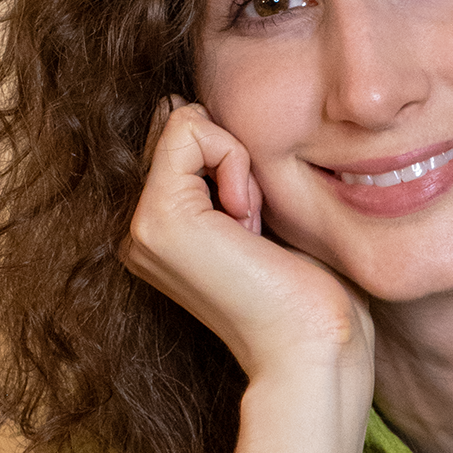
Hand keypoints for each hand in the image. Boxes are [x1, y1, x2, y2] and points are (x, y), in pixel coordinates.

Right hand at [122, 99, 373, 388]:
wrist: (313, 344)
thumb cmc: (306, 289)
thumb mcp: (259, 212)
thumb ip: (221, 170)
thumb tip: (186, 107)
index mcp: (160, 232)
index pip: (183, 140)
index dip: (234, 160)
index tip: (256, 224)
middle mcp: (139, 232)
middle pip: (180, 128)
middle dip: (232, 159)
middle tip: (254, 229)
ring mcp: (142, 228)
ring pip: (183, 125)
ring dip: (237, 165)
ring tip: (251, 231)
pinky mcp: (159, 219)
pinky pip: (191, 130)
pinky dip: (234, 160)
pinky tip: (248, 221)